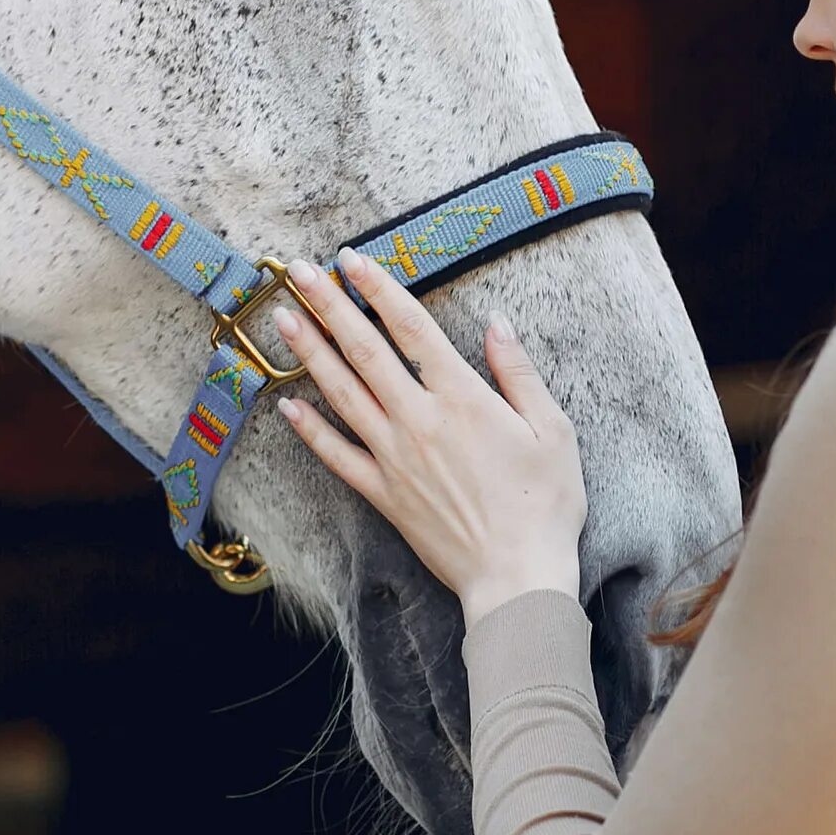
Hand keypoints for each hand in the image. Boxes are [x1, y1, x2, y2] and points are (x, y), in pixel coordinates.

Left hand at [267, 248, 586, 625]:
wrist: (517, 575)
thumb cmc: (545, 504)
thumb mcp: (552, 429)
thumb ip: (518, 373)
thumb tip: (497, 324)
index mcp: (462, 397)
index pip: (411, 327)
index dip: (379, 288)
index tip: (353, 259)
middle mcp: (418, 420)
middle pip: (364, 350)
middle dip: (328, 305)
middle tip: (299, 272)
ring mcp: (394, 457)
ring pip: (342, 393)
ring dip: (310, 352)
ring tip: (283, 317)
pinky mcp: (383, 494)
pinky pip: (337, 456)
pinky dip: (311, 430)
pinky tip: (288, 406)